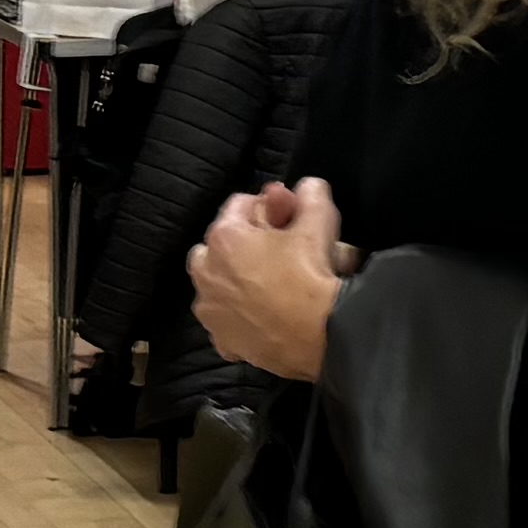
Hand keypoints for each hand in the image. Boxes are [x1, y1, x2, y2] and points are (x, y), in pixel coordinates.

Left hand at [195, 178, 353, 380]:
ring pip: (216, 284)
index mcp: (224, 237)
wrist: (321, 334)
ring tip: (269, 282)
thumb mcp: (319, 222)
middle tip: (276, 249)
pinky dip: (239, 316)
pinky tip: (263, 315)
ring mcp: (211, 310)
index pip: (239, 204)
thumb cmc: (312, 273)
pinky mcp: (223, 341)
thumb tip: (308, 187)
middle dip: (242, 242)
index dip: (267, 204)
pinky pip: (225, 321)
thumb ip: (311, 194)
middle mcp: (206, 272)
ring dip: (235, 278)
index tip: (288, 213)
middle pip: (218, 244)